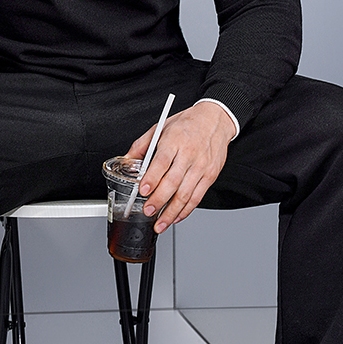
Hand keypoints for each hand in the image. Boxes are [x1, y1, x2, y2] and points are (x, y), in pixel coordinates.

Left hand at [124, 102, 235, 232]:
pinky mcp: (210, 176)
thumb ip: (142, 144)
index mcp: (174, 140)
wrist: (214, 120)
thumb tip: (128, 159)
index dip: (152, 178)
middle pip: (173, 182)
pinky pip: (197, 198)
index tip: (142, 190)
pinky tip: (176, 216)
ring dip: (171, 212)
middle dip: (159, 200)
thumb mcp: (161, 126)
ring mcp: (201, 167)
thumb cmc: (187, 124)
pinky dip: (186, 210)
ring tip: (160, 222)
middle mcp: (189, 155)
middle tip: (148, 211)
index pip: (162, 162)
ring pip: (185, 195)